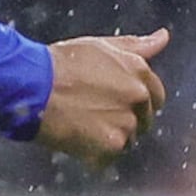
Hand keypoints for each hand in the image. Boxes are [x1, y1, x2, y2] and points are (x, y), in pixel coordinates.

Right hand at [36, 29, 168, 168]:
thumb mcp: (100, 46)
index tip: (118, 104)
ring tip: (82, 126)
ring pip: (127, 141)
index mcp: (138, 71)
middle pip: (143, 121)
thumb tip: (163, 37)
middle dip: (124, 121)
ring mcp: (126, 122)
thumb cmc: (60, 64)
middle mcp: (138, 97)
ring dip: (109, 139)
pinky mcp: (111, 145)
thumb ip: (136, 45)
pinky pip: (109, 159)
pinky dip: (94, 156)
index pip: (156, 96)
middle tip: (94, 115)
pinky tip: (76, 141)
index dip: (137, 103)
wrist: (33, 86)